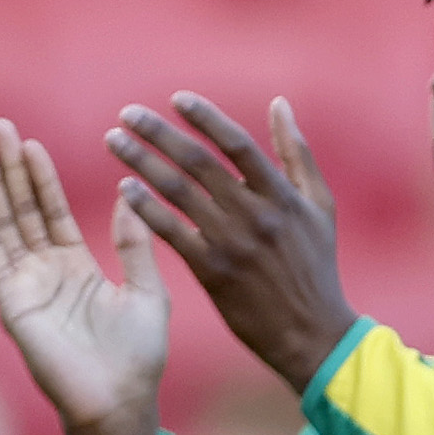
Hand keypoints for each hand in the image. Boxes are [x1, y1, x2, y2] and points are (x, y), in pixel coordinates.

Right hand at [0, 122, 169, 434]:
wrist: (121, 402)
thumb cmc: (139, 357)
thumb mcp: (147, 293)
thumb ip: (135, 247)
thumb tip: (132, 197)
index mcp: (77, 267)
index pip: (52, 211)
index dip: (40, 178)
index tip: (31, 142)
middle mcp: (45, 271)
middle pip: (21, 209)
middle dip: (9, 168)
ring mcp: (25, 285)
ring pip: (3, 223)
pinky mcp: (12, 302)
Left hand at [101, 94, 354, 394]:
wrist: (313, 335)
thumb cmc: (316, 267)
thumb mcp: (320, 208)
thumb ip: (297, 154)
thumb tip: (279, 104)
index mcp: (283, 197)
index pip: (238, 145)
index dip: (205, 118)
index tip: (176, 99)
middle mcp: (256, 216)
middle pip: (199, 163)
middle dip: (158, 133)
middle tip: (126, 114)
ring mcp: (233, 244)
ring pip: (178, 193)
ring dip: (140, 163)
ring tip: (113, 141)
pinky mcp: (213, 272)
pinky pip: (171, 233)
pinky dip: (146, 209)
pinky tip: (125, 189)